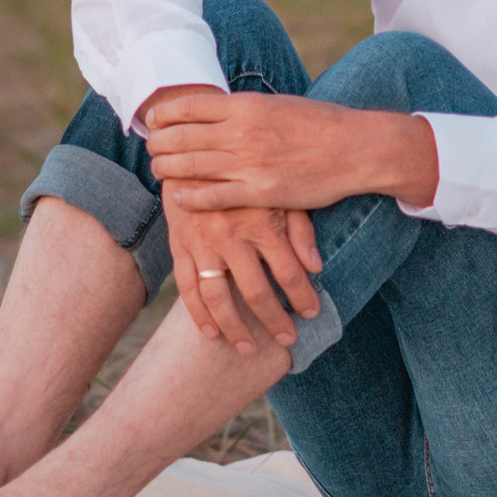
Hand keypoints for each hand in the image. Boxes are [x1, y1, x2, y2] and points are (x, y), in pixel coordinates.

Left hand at [146, 90, 437, 212]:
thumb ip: (245, 109)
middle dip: (159, 143)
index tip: (154, 121)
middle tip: (151, 148)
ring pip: (191, 166)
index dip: (165, 115)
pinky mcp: (260, 191)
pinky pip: (214, 196)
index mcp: (246, 106)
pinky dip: (191, 197)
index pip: (189, 107)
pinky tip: (180, 198)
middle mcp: (242, 132)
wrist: (355, 148)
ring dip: (168, 169)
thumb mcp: (277, 105)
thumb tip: (217, 108)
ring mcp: (249, 163)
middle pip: (182, 137)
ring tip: (158, 170)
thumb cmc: (318, 124)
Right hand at [161, 185, 321, 355]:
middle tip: (288, 339)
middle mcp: (233, 235)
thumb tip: (316, 266)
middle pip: (257, 291)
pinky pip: (187, 287)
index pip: (289, 272)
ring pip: (219, 296)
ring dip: (235, 327)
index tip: (312, 313)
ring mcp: (203, 242)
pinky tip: (211, 334)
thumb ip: (300, 227)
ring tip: (249, 349)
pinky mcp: (180, 244)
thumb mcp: (281, 189)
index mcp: (262, 221)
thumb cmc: (249, 169)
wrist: (196, 146)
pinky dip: (198, 314)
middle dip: (275, 320)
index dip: (303, 297)